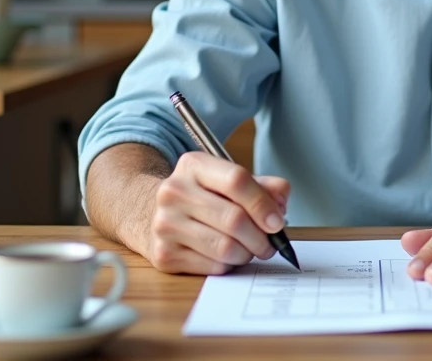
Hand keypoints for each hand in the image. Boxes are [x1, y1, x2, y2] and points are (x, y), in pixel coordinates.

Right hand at [148, 152, 290, 274]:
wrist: (151, 213)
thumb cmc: (202, 197)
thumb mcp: (227, 179)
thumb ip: (262, 186)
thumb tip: (280, 205)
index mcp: (193, 165)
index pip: (236, 180)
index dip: (263, 204)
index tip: (277, 221)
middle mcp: (174, 192)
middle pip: (234, 219)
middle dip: (261, 237)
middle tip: (271, 243)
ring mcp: (165, 225)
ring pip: (226, 247)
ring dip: (248, 253)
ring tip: (250, 249)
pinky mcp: (164, 255)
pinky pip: (213, 266)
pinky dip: (229, 264)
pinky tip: (226, 255)